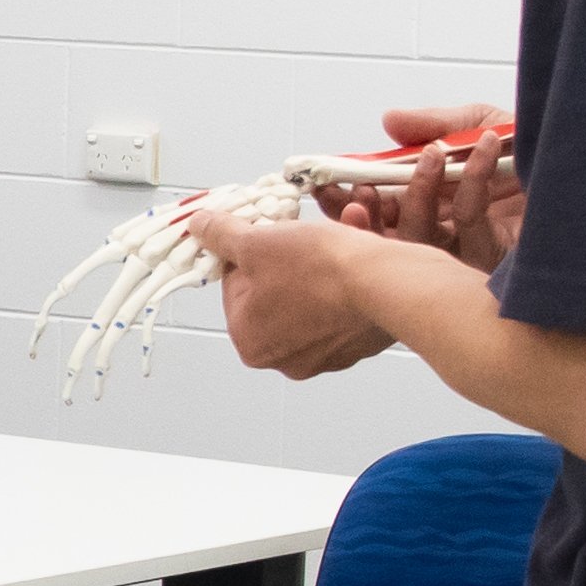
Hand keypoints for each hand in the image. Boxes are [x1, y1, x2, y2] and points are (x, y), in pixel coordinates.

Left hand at [211, 212, 402, 380]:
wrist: (385, 283)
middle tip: (301, 235)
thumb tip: (200, 227)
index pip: (235, 286)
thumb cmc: (319, 268)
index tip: (265, 233)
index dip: (250, 252)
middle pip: (275, 292)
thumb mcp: (257, 241)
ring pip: (312, 295)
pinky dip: (347, 279)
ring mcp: (326, 355)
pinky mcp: (358, 344)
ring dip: (320, 263)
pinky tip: (355, 259)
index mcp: (250, 341)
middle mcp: (285, 358)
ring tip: (335, 239)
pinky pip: (343, 304)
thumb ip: (222, 235)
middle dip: (288, 257)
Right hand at [359, 102, 522, 267]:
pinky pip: (471, 221)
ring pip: (422, 240)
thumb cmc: (537, 152)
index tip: (329, 185)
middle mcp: (448, 234)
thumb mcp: (481, 124)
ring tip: (431, 154)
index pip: (381, 215)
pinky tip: (486, 146)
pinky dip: (474, 178)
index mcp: (435, 206)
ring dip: (418, 195)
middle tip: (364, 189)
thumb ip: (434, 125)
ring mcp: (470, 251)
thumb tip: (389, 121)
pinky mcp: (499, 256)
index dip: (350, 205)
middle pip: (389, 242)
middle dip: (368, 217)